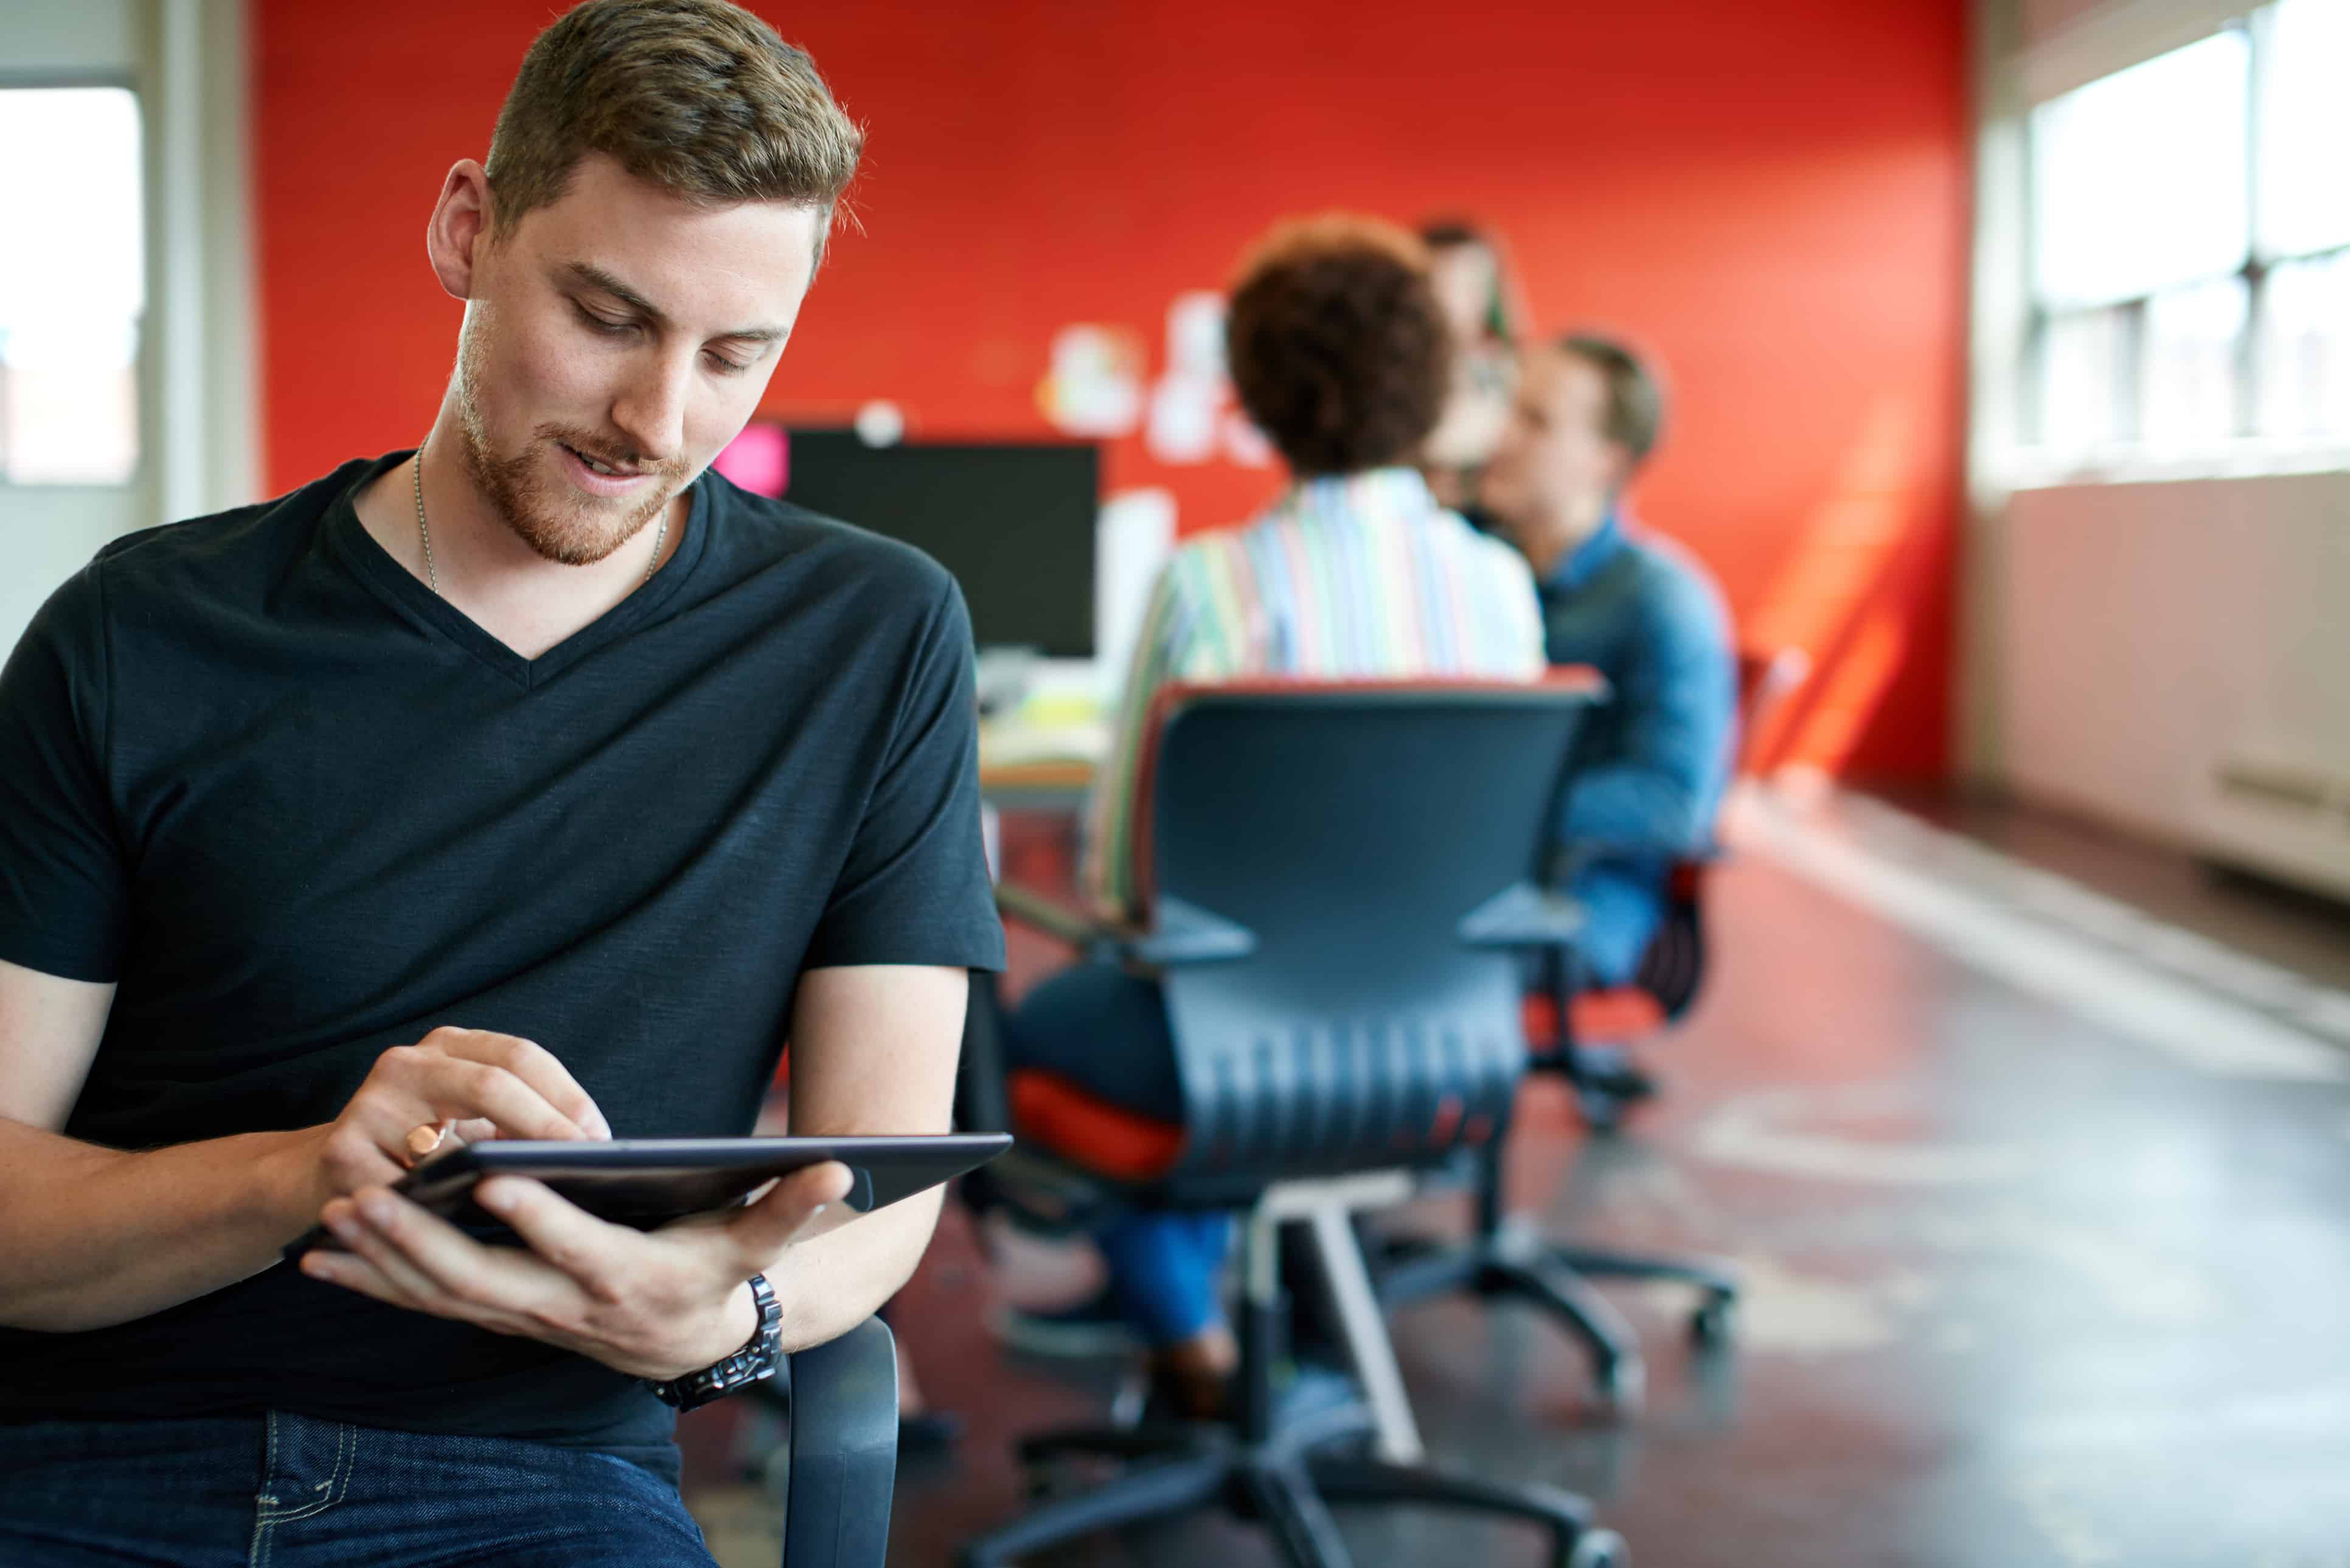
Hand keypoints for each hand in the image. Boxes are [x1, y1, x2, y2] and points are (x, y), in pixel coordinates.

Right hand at [275, 1028, 612, 1221]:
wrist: (321, 1176)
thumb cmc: (422, 1151)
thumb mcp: (467, 1120)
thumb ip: (516, 1120)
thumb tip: (593, 1147)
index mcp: (448, 1046)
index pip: (521, 1056)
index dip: (566, 1096)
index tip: (599, 1138)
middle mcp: (407, 1063)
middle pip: (492, 1084)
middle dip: (546, 1129)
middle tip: (582, 1167)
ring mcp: (369, 1104)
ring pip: (452, 1140)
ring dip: (500, 1176)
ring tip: (542, 1200)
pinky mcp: (341, 1152)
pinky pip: (409, 1189)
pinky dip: (446, 1211)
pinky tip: (477, 1228)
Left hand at [297, 1160, 855, 1380]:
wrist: (691, 1345)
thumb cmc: (720, 1274)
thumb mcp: (758, 1241)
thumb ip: (792, 1204)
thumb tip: (840, 1168)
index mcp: (627, 1279)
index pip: (579, 1248)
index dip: (539, 1217)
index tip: (496, 1175)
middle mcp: (568, 1309)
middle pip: (485, 1280)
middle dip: (422, 1242)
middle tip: (370, 1197)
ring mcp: (526, 1319)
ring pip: (443, 1294)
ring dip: (385, 1258)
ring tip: (335, 1214)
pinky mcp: (499, 1316)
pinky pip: (424, 1305)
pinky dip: (371, 1285)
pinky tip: (318, 1259)